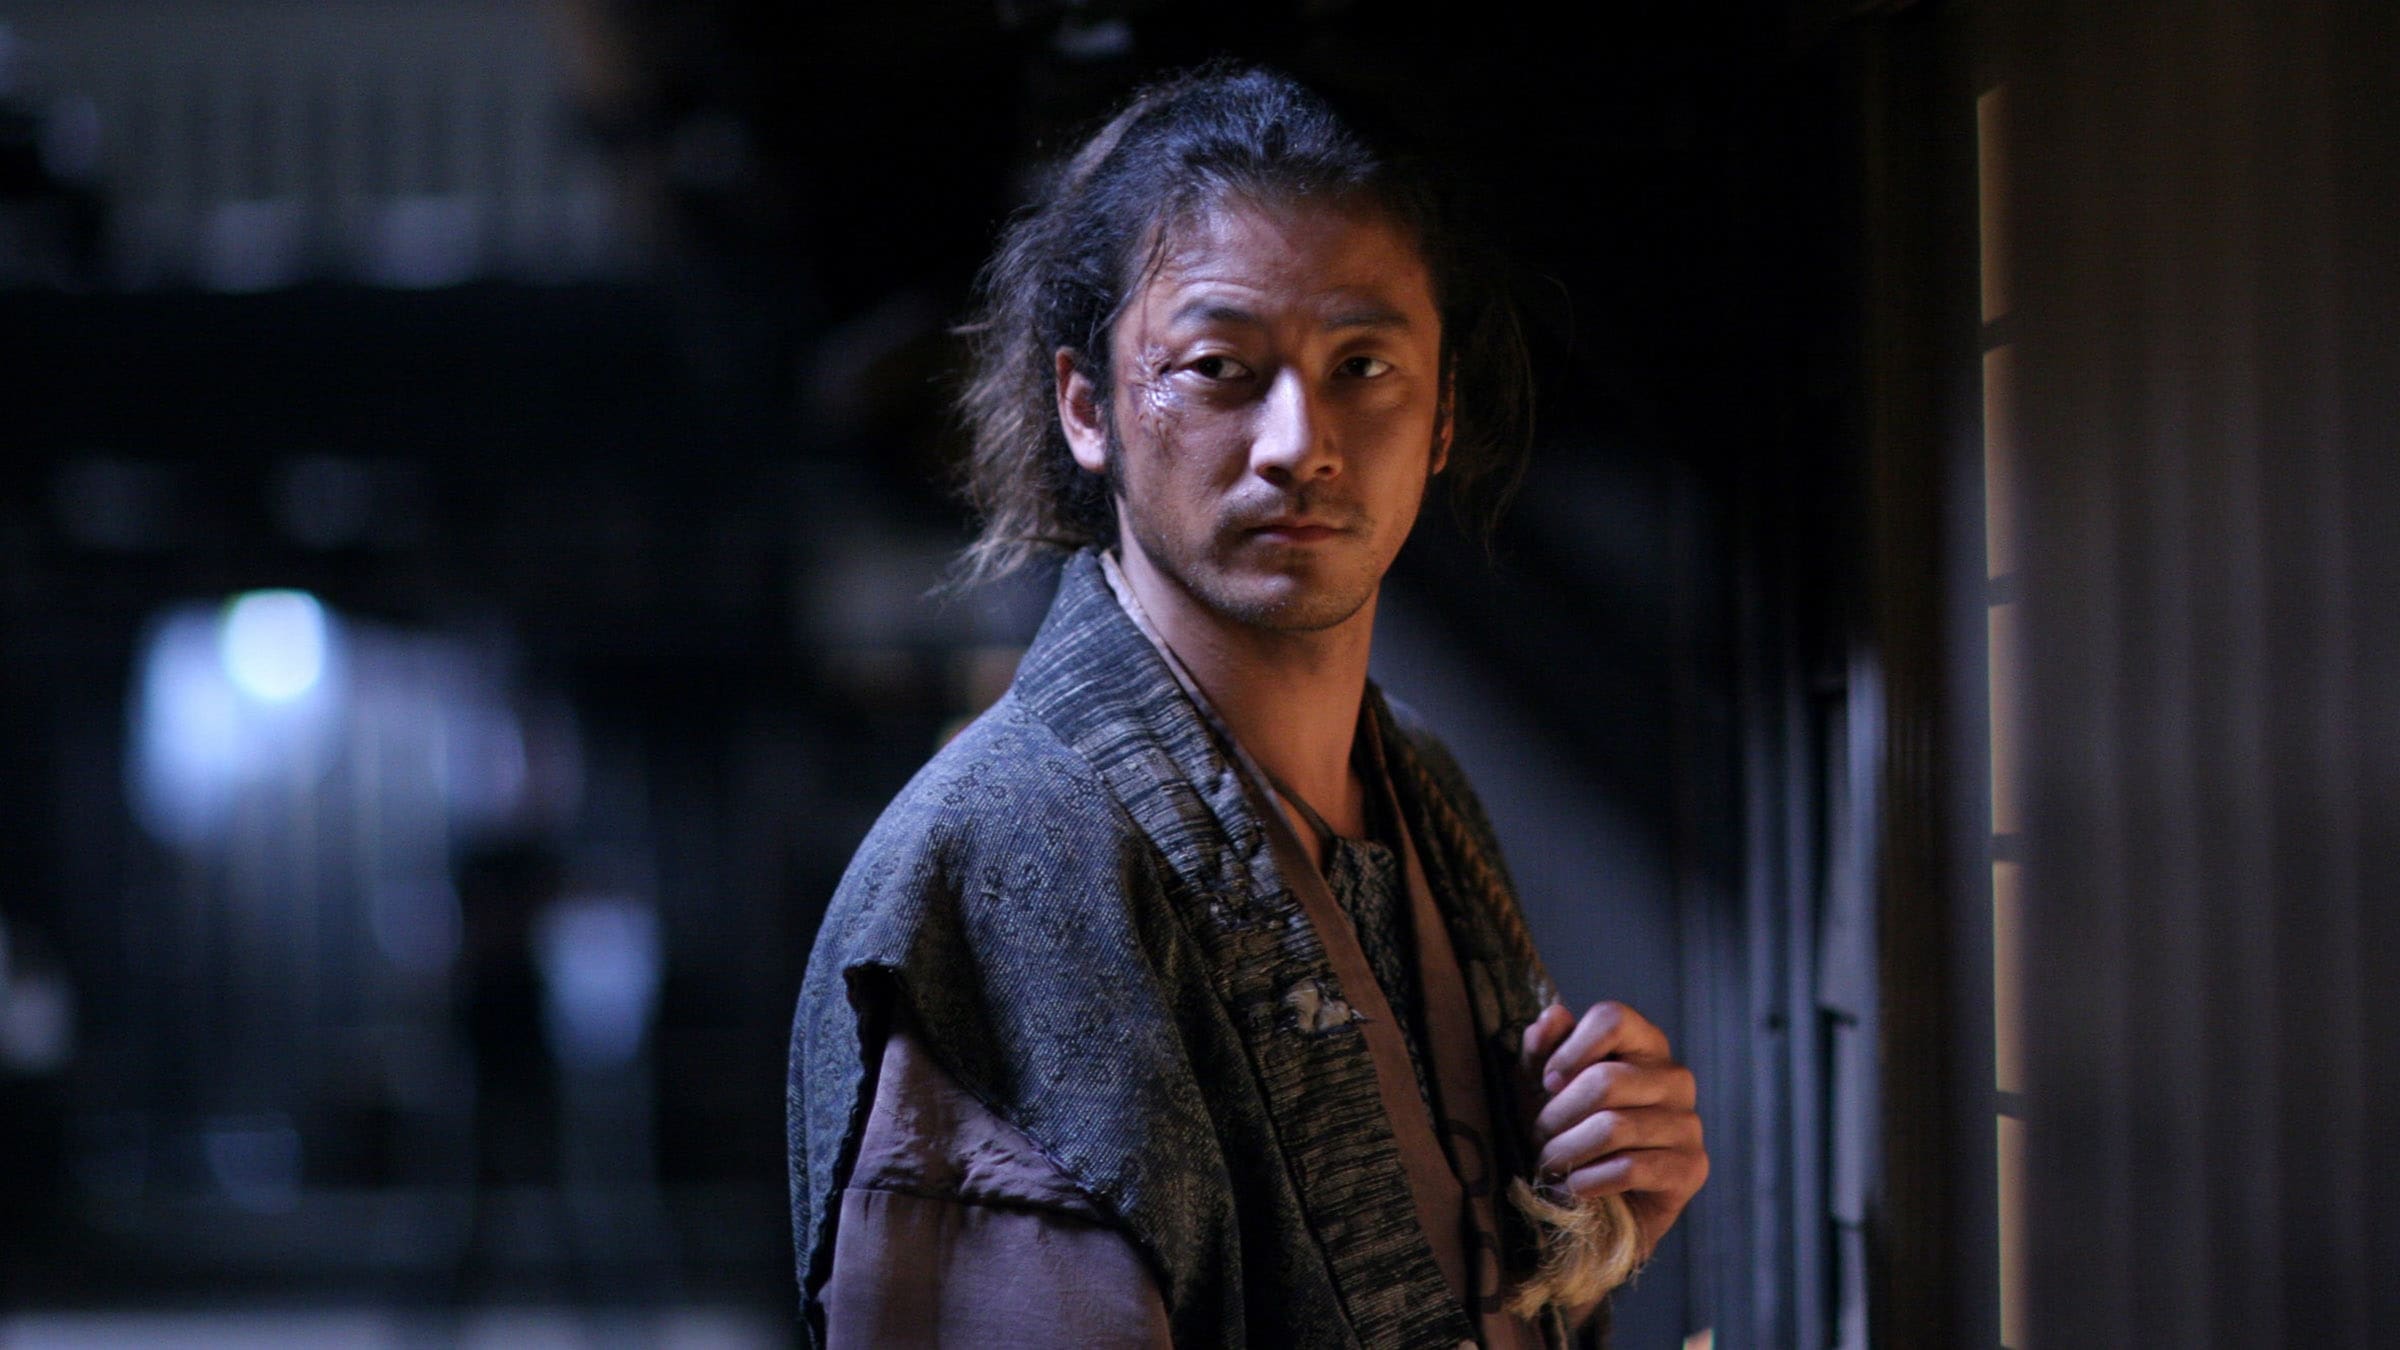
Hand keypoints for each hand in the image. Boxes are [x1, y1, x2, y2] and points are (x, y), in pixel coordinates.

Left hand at [1519, 1000, 1707, 1260]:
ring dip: (1567, 1151)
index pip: (1613, 1019)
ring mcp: (1688, 1123)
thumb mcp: (1541, 1087)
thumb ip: (1544, 1049)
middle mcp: (1675, 1077)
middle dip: (1558, 1114)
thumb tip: (1553, 1015)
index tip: (1547, 1082)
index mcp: (1644, 1043)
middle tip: (1540, 1136)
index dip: (1571, 1049)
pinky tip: (1574, 1187)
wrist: (1593, 1202)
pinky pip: (1631, 1168)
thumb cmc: (1567, 1131)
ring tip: (1550, 1164)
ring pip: (1614, 1128)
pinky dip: (1590, 1181)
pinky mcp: (1691, 1168)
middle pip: (1606, 1080)